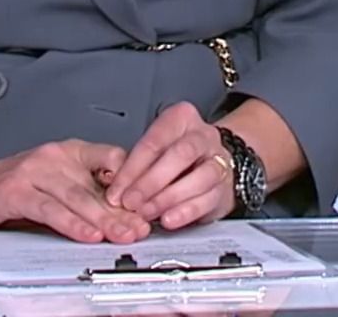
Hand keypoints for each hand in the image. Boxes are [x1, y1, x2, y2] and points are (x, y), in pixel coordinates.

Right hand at [0, 139, 150, 242]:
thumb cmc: (11, 190)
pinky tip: (86, 234)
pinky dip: (71, 223)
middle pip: (97, 184)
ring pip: (77, 196)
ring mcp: (34, 171)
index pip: (111, 158)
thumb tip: (126, 214)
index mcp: (68, 152)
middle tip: (144, 227)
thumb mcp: (53, 186)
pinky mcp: (14, 190)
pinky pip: (49, 208)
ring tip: (124, 234)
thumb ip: (83, 194)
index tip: (153, 203)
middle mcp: (53, 156)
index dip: (133, 181)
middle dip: (124, 209)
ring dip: (104, 219)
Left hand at [102, 102, 235, 228]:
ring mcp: (218, 160)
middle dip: (150, 181)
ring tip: (146, 212)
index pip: (155, 141)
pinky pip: (207, 200)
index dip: (132, 168)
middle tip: (130, 201)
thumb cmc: (178, 154)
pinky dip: (185, 211)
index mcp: (182, 118)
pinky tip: (168, 219)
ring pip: (197, 177)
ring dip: (167, 198)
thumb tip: (114, 183)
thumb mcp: (158, 147)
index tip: (116, 189)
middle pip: (179, 155)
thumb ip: (139, 162)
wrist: (216, 162)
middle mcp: (203, 136)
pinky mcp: (224, 187)